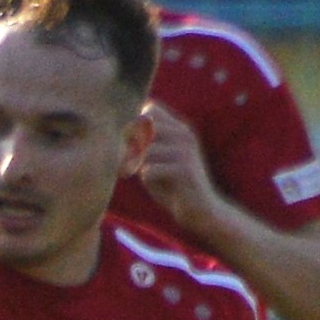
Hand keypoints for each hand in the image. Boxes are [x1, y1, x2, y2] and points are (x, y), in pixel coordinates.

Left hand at [131, 105, 226, 235]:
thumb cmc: (172, 187)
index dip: (134, 124)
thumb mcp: (153, 164)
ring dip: (136, 162)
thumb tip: (119, 135)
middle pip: (145, 126)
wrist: (200, 211)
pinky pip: (152, 168)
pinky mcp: (185, 169)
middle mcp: (184, 135)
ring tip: (136, 171)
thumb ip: (139, 148)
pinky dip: (146, 175)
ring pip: (147, 149)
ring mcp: (186, 150)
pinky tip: (149, 179)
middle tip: (128, 160)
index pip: (150, 109)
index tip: (129, 143)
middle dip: (131, 144)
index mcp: (178, 129)